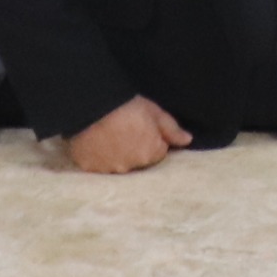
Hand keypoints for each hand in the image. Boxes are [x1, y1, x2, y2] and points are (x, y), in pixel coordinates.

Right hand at [66, 96, 190, 173]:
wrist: (91, 107)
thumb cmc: (126, 107)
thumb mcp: (154, 112)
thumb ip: (172, 130)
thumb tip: (187, 141)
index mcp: (151, 154)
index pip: (158, 152)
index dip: (152, 139)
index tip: (142, 127)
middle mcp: (131, 167)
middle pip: (138, 160)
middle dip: (135, 148)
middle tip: (124, 129)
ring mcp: (109, 169)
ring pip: (118, 164)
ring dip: (116, 154)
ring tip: (109, 134)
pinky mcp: (90, 168)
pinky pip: (98, 166)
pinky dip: (98, 157)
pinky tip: (96, 142)